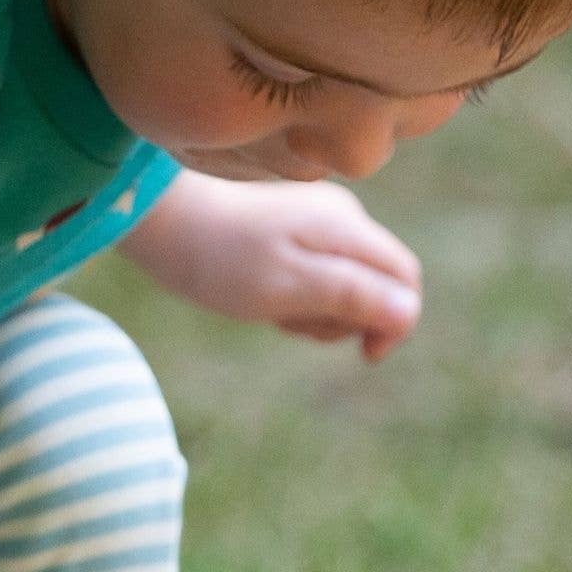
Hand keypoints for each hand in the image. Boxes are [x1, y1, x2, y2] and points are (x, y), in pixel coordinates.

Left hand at [208, 180, 421, 359]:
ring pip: (347, 283)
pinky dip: (300, 297)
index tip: (364, 356)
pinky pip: (319, 274)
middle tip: (293, 324)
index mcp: (345, 226)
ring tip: (273, 310)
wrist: (164, 223)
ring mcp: (317, 220)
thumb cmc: (222, 259)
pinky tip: (265, 299)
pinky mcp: (295, 229)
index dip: (395, 322)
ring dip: (318, 312)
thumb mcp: (287, 286)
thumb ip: (349, 294)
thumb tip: (407, 312)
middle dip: (346, 318)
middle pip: (378, 283)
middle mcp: (341, 215)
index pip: (404, 276)